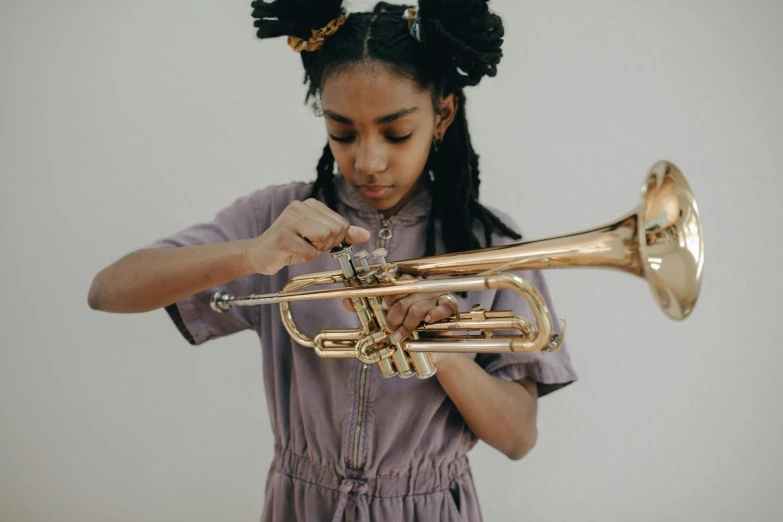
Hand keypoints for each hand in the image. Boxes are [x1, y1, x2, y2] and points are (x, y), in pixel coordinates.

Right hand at [245, 199, 369, 274]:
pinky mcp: (282, 235)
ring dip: (315, 251)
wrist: (260, 254)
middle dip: (325, 245)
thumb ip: (342, 234)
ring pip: (324, 239)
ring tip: (299, 247)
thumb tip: (365, 234)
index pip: (342, 223)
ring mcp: (289, 219)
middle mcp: (300, 206)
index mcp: (311, 204)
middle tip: (307, 245)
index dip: (334, 239)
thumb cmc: (291, 245)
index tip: (316, 241)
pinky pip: (309, 252)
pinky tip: (291, 252)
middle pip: (335, 230)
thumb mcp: (319, 238)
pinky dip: (304, 258)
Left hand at [341, 275, 459, 358]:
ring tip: (401, 336)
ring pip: (419, 305)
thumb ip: (367, 310)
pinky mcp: (450, 306)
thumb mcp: (387, 320)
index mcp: (405, 286)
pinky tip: (428, 321)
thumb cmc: (408, 331)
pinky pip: (444, 306)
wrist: (432, 348)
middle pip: (405, 294)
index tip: (383, 307)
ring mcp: (436, 296)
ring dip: (408, 324)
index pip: (395, 283)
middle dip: (394, 314)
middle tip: (390, 328)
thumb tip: (345, 303)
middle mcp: (420, 288)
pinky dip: (436, 313)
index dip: (388, 295)